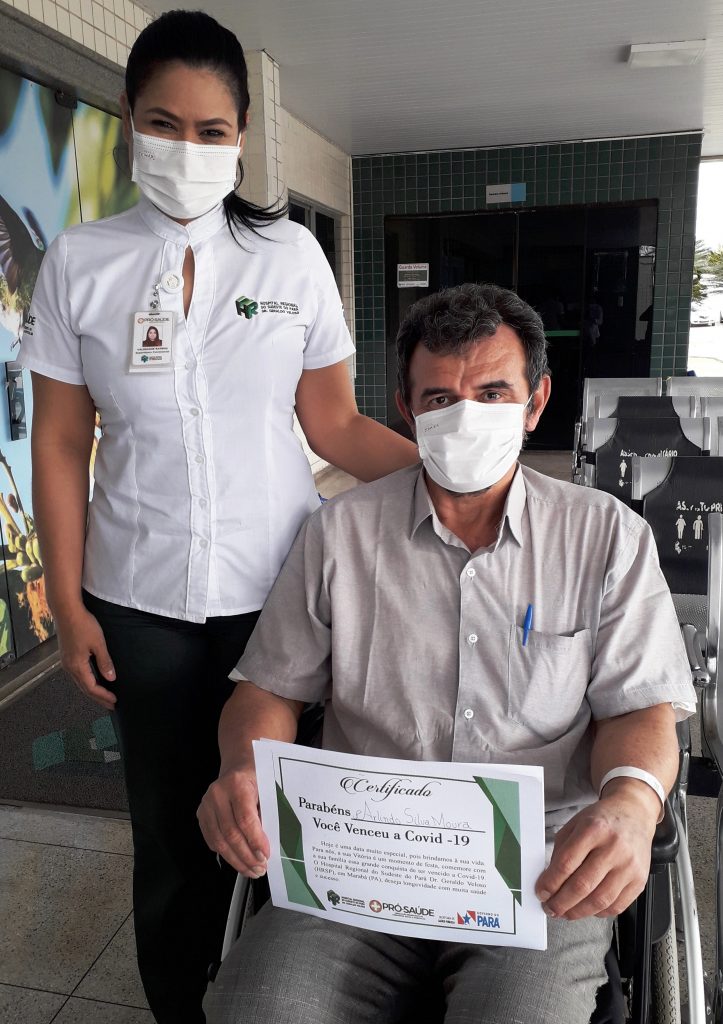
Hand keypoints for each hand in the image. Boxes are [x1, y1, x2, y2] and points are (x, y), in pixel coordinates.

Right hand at [57, 606, 116, 709]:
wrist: (67, 611)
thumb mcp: (98, 643)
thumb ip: (104, 662)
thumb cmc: (83, 625)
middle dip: (98, 698)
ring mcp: (66, 662)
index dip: (103, 696)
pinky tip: (93, 680)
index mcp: (77, 666)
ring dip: (92, 690)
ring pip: (80, 682)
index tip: (115, 701)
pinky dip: (86, 681)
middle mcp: (69, 667)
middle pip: (84, 688)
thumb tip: (111, 678)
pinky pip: (77, 674)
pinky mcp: (66, 656)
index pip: (91, 687)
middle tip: (110, 705)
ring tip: (103, 696)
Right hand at [197, 767, 269, 877]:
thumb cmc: (255, 777)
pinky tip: (237, 860)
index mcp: (237, 784)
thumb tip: (266, 846)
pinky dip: (225, 854)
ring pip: (219, 841)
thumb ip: (266, 814)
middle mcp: (218, 794)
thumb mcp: (266, 789)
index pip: (245, 818)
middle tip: (260, 867)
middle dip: (246, 855)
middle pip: (231, 833)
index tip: (265, 855)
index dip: (255, 840)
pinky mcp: (202, 814)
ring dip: (236, 860)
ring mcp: (206, 805)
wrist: (237, 765)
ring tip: (251, 869)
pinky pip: (212, 840)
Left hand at [535, 784, 658, 919]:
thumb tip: (549, 881)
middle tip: (550, 908)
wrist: (634, 814)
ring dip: (578, 912)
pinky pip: (617, 906)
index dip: (550, 882)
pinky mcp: (640, 880)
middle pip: (582, 885)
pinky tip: (587, 909)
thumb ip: (562, 850)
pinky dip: (598, 913)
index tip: (541, 892)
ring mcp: (629, 866)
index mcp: (594, 829)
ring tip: (566, 913)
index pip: (566, 863)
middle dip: (561, 902)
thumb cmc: (603, 820)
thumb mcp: (576, 824)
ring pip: (600, 900)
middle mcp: (613, 847)